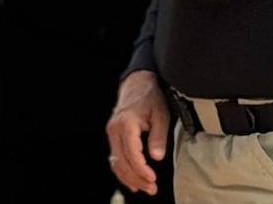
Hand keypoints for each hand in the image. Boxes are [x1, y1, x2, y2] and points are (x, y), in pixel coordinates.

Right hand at [106, 70, 169, 195]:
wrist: (137, 83)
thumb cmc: (151, 98)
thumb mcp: (161, 114)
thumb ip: (159, 136)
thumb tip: (157, 157)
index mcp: (126, 123)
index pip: (131, 154)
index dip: (141, 170)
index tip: (153, 179)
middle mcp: (115, 129)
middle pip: (122, 162)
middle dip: (137, 178)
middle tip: (152, 188)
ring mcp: (112, 132)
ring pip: (116, 163)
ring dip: (129, 178)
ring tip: (146, 188)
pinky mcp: (113, 136)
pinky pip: (115, 158)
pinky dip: (123, 172)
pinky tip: (133, 182)